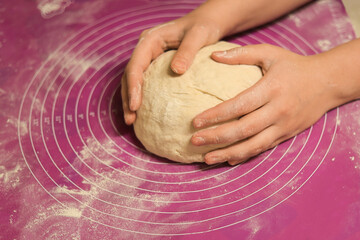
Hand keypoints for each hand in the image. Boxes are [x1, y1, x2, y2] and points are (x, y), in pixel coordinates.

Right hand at [121, 14, 221, 124]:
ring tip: (131, 120)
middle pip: (129, 75)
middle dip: (128, 98)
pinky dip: (142, 97)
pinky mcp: (155, 66)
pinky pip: (145, 83)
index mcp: (150, 40)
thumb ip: (187, 51)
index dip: (133, 86)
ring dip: (131, 100)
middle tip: (130, 119)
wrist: (206, 23)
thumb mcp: (198, 35)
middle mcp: (146, 49)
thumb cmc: (203, 27)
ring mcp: (149, 58)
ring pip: (133, 81)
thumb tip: (177, 71)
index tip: (135, 105)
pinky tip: (143, 113)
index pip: (136, 64)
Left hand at [191, 44, 342, 164]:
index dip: (216, 115)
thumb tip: (213, 56)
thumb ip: (242, 54)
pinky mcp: (286, 135)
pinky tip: (228, 159)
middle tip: (194, 141)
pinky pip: (263, 149)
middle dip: (217, 137)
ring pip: (253, 145)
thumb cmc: (293, 66)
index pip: (239, 105)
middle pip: (244, 130)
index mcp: (271, 89)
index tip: (195, 122)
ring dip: (228, 153)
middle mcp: (278, 111)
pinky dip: (244, 156)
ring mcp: (283, 126)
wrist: (327, 83)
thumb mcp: (270, 53)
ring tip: (206, 158)